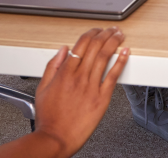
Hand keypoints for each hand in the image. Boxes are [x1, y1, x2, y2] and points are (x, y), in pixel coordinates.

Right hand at [30, 27, 129, 155]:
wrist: (56, 138)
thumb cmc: (49, 118)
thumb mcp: (42, 88)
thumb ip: (52, 66)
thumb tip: (63, 50)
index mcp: (64, 73)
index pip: (81, 44)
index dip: (91, 33)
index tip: (96, 30)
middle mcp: (78, 77)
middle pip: (95, 47)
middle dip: (105, 33)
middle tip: (111, 29)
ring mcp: (91, 87)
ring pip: (105, 57)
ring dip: (114, 42)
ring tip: (119, 35)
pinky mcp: (101, 98)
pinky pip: (113, 75)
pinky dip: (120, 61)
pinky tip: (125, 52)